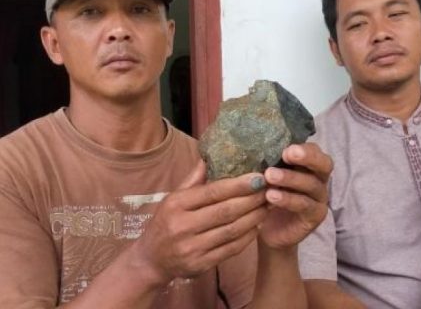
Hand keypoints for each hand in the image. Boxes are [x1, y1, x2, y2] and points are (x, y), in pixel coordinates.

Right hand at [132, 161, 267, 282]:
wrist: (151, 261)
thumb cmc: (165, 223)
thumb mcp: (173, 198)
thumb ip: (193, 179)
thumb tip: (209, 155)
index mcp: (177, 204)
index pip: (213, 192)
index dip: (239, 185)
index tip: (258, 177)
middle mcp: (183, 226)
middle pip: (226, 211)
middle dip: (252, 200)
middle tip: (269, 190)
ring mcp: (192, 248)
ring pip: (232, 230)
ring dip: (254, 217)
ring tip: (268, 205)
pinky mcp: (201, 265)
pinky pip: (231, 249)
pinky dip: (248, 237)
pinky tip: (257, 225)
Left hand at [258, 142, 331, 248]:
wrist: (267, 230)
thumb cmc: (267, 195)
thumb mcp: (266, 176)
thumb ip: (267, 162)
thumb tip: (253, 145)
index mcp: (308, 165)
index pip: (314, 150)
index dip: (303, 148)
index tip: (285, 148)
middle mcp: (318, 179)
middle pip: (324, 164)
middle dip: (307, 157)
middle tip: (287, 154)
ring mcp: (319, 198)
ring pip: (312, 184)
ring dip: (291, 178)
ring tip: (270, 176)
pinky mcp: (315, 216)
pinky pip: (305, 205)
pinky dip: (288, 199)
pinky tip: (271, 196)